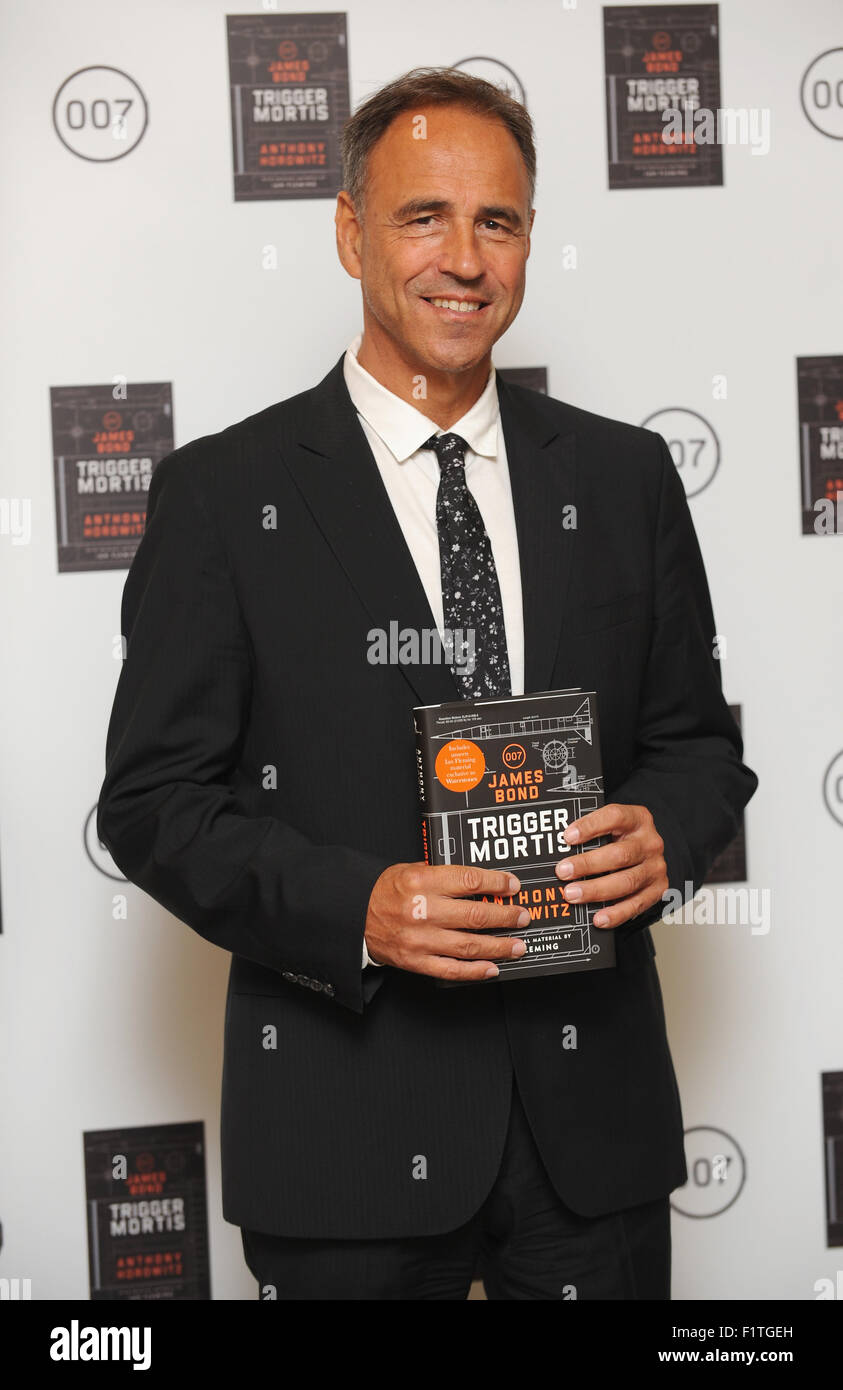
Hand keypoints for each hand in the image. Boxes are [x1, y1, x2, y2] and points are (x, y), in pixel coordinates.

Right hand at [364, 863, 529, 980]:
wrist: (353, 915)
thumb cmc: (383, 891)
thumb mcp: (410, 870)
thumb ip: (442, 874)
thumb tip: (479, 881)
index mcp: (422, 882)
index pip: (469, 881)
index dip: (496, 884)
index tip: (513, 886)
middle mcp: (423, 911)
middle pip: (476, 915)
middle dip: (506, 917)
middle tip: (522, 917)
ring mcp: (420, 939)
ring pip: (469, 945)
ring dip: (499, 946)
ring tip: (517, 945)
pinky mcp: (416, 961)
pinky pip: (451, 970)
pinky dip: (475, 971)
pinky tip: (492, 968)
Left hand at [554, 803, 666, 928]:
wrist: (649, 853)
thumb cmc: (622, 838)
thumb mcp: (612, 827)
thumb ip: (591, 833)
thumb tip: (557, 846)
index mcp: (638, 819)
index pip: (615, 817)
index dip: (590, 826)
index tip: (567, 837)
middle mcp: (650, 843)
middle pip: (619, 854)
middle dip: (588, 864)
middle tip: (563, 872)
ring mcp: (655, 868)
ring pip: (626, 882)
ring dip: (596, 890)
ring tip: (572, 894)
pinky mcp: (658, 890)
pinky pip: (636, 905)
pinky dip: (616, 914)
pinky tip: (598, 918)